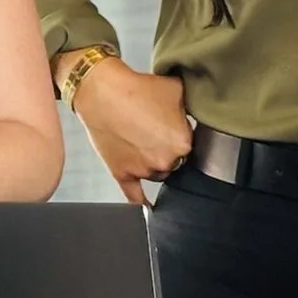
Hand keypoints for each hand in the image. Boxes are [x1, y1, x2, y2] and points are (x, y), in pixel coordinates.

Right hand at [68, 58, 191, 204]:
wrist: (101, 90)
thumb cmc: (135, 88)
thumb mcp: (176, 89)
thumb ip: (191, 106)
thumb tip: (196, 111)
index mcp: (182, 143)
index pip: (191, 144)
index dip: (180, 132)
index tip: (171, 123)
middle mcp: (165, 161)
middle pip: (175, 161)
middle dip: (167, 148)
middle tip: (153, 128)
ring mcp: (142, 170)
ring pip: (156, 173)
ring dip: (152, 161)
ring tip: (140, 138)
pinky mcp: (122, 174)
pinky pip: (135, 196)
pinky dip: (142, 202)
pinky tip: (148, 208)